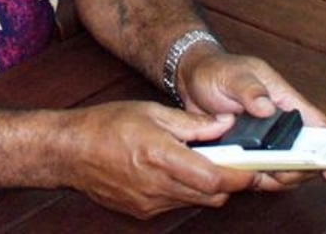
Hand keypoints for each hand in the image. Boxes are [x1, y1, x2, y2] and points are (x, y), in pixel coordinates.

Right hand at [63, 100, 258, 217]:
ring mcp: (150, 203)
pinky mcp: (143, 212)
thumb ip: (192, 124)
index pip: (214, 177)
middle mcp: (157, 186)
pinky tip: (176, 172)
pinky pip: (177, 204)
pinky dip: (186, 191)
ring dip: (208, 185)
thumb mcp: (151, 112)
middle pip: (212, 194)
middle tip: (234, 161)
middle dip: (229, 180)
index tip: (255, 168)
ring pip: (197, 202)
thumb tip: (225, 124)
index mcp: (160, 156)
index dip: (240, 176)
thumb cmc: (106, 125)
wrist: (69, 152)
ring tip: (202, 161)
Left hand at [179, 50, 325, 189]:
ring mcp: (266, 140)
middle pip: (304, 154)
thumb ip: (250, 89)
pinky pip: (261, 172)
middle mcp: (280, 122)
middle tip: (281, 173)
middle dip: (299, 169)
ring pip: (285, 168)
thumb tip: (266, 107)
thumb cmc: (216, 71)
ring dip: (278, 177)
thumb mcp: (232, 75)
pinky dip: (259, 179)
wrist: (190, 81)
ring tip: (261, 175)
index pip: (316, 124)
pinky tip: (247, 178)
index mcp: (284, 100)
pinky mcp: (250, 152)